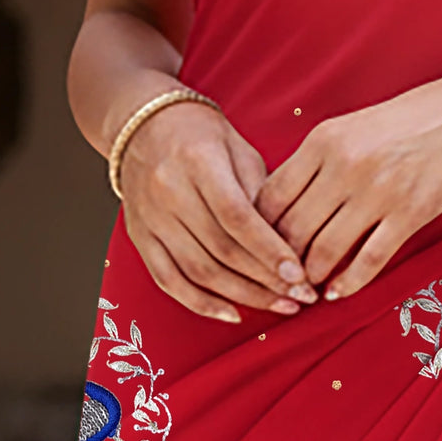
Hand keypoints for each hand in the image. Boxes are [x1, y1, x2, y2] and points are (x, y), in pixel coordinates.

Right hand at [118, 101, 318, 321]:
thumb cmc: (203, 136)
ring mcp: (150, 218)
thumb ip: (261, 192)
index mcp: (199, 162)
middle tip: (302, 297)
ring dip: (243, 295)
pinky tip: (233, 314)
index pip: (237, 216)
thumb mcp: (239, 149)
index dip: (269, 250)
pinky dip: (201, 303)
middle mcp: (169, 191)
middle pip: (221, 249)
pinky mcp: (139, 237)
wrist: (144, 127)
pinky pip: (169, 280)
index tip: (299, 274)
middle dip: (265, 280)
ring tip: (280, 306)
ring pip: (198, 270)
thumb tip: (290, 242)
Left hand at [255, 53, 441, 299]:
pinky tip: (338, 291)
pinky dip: (347, 283)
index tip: (258, 249)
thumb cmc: (406, 121)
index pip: (270, 198)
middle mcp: (345, 165)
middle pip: (291, 229)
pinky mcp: (410, 214)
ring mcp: (378, 192)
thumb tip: (277, 208)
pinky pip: (369, 260)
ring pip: (324, 251)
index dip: (257, 232)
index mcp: (323, 140)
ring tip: (306, 288)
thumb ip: (314, 162)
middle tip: (278, 279)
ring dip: (310, 277)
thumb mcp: (349, 128)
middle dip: (280, 262)